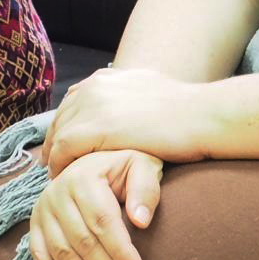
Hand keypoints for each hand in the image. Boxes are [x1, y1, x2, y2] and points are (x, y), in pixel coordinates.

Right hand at [29, 149, 163, 259]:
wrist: (94, 162)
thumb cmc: (125, 169)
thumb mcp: (142, 167)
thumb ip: (145, 189)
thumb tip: (141, 220)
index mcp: (83, 176)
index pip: (102, 220)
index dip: (121, 250)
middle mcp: (56, 192)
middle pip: (82, 241)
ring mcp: (42, 210)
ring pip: (62, 254)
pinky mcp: (36, 226)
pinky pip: (40, 258)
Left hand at [44, 68, 210, 174]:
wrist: (203, 116)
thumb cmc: (188, 111)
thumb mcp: (151, 92)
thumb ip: (131, 97)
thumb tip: (127, 107)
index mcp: (105, 78)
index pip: (72, 102)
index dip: (66, 126)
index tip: (64, 146)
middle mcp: (94, 87)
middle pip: (61, 118)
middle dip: (56, 142)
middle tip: (55, 166)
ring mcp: (94, 105)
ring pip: (59, 135)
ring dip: (56, 157)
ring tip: (59, 178)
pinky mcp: (97, 127)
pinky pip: (64, 150)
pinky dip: (60, 166)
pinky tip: (65, 181)